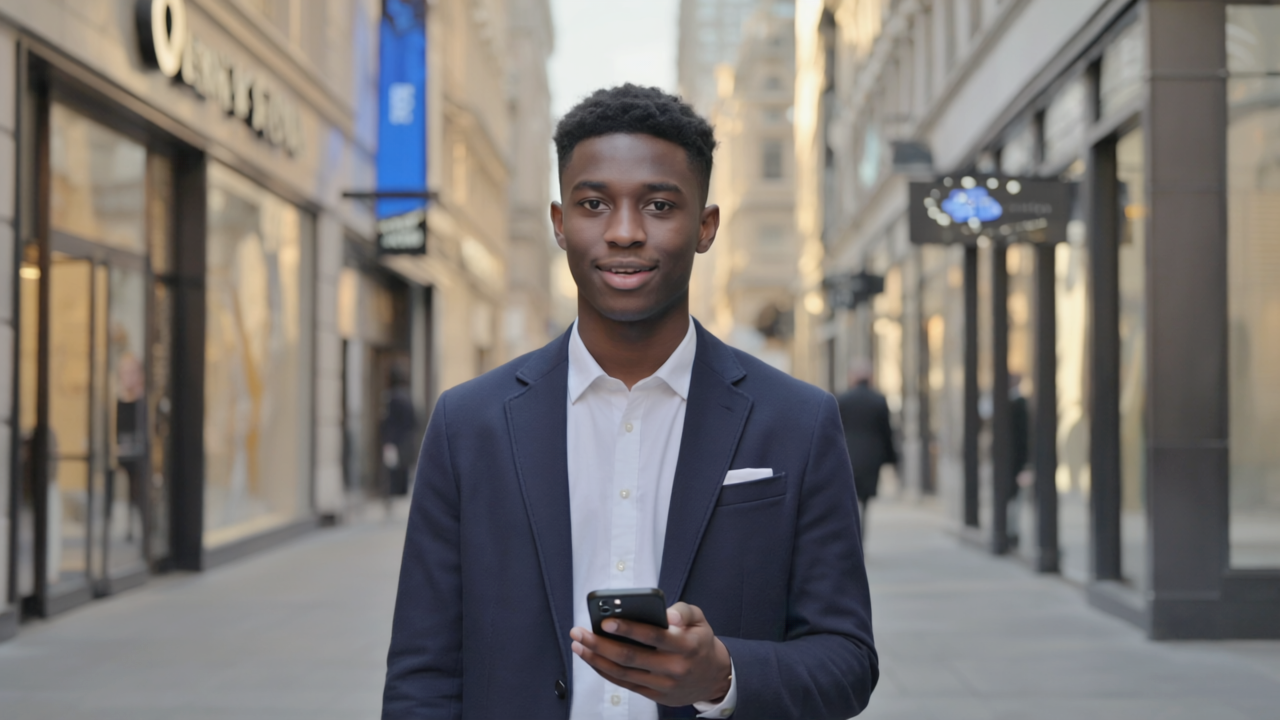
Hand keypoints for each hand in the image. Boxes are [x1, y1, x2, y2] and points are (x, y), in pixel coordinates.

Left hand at [570, 602, 731, 706]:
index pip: (652, 637)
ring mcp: (663, 685)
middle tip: (579, 632)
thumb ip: (684, 611)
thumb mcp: (700, 620)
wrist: (714, 677)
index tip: (605, 621)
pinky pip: (625, 684)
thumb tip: (667, 614)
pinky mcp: (655, 695)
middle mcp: (673, 667)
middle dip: (600, 644)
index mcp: (685, 645)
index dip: (627, 629)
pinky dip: (605, 671)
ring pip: (623, 673)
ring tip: (578, 644)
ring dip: (596, 659)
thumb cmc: (700, 641)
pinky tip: (592, 658)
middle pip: (630, 657)